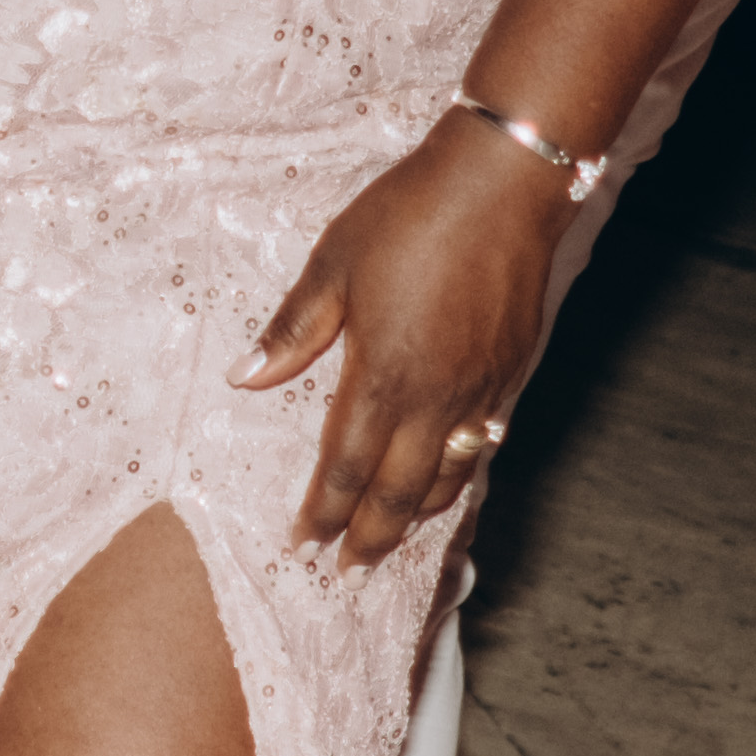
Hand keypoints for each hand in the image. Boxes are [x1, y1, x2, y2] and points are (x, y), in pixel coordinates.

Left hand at [243, 117, 564, 566]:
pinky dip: (460, 474)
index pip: (346, 469)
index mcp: (383, 376)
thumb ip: (292, 330)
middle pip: (401, 493)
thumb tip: (244, 376)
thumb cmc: (411, 215)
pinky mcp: (511, 372)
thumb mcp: (334, 265)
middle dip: (371, 538)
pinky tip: (448, 476)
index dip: (323, 514)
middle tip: (348, 571)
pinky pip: (482, 443)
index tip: (303, 546)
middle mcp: (436, 398)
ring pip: (449, 477)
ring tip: (394, 539)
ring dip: (418, 516)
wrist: (504, 184)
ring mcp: (480, 390)